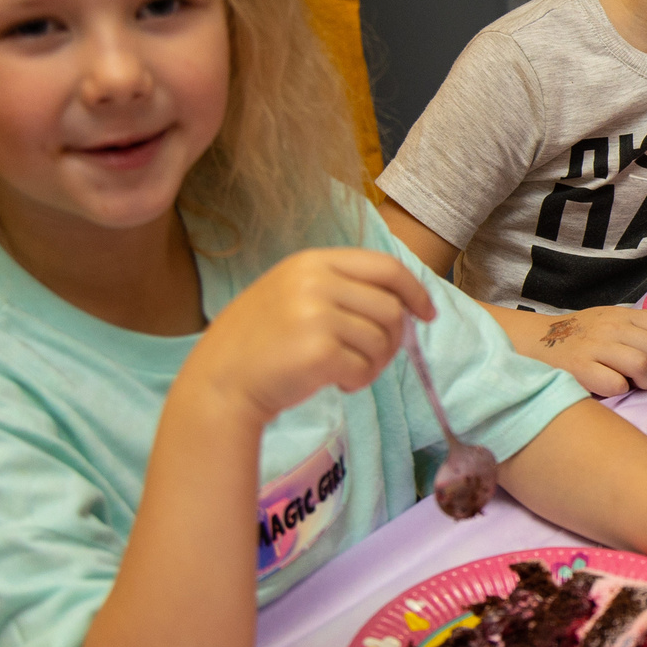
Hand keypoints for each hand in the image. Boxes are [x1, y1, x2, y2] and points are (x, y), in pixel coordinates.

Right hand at [186, 248, 430, 425]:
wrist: (219, 382)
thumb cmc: (260, 343)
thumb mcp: (293, 294)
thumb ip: (341, 288)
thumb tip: (404, 302)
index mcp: (312, 262)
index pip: (385, 266)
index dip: (414, 290)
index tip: (427, 313)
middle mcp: (314, 281)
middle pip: (391, 308)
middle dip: (394, 339)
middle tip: (374, 358)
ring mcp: (316, 314)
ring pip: (383, 340)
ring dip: (375, 363)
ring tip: (348, 371)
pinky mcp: (319, 351)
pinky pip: (366, 367)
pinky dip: (360, 381)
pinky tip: (338, 384)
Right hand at [513, 303, 646, 395]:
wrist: (536, 341)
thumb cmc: (583, 334)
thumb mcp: (615, 318)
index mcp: (623, 316)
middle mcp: (611, 329)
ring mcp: (595, 348)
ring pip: (643, 366)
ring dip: (646, 381)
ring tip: (636, 383)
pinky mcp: (580, 370)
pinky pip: (617, 384)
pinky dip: (620, 390)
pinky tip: (613, 386)